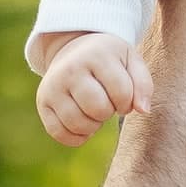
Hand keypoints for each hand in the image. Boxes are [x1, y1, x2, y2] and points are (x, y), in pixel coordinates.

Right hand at [37, 31, 153, 145]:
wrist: (74, 49)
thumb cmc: (109, 60)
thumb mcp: (131, 62)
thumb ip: (143, 84)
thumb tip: (143, 110)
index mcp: (96, 56)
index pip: (121, 93)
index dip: (127, 102)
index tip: (123, 96)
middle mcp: (70, 69)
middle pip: (98, 110)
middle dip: (109, 112)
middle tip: (107, 102)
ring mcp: (52, 86)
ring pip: (78, 124)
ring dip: (93, 126)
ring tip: (94, 110)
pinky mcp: (42, 102)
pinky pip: (58, 133)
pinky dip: (76, 137)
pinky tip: (83, 123)